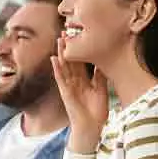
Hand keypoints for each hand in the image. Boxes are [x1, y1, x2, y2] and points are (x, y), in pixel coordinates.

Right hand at [51, 38, 108, 152]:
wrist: (92, 127)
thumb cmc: (97, 111)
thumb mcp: (101, 89)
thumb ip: (100, 76)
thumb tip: (103, 62)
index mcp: (83, 80)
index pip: (79, 61)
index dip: (78, 49)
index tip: (78, 35)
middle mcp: (75, 81)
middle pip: (70, 60)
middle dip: (68, 46)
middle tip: (66, 31)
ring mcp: (69, 86)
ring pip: (64, 66)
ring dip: (61, 53)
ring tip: (59, 40)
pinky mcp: (65, 92)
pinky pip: (60, 78)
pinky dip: (57, 69)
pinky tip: (54, 59)